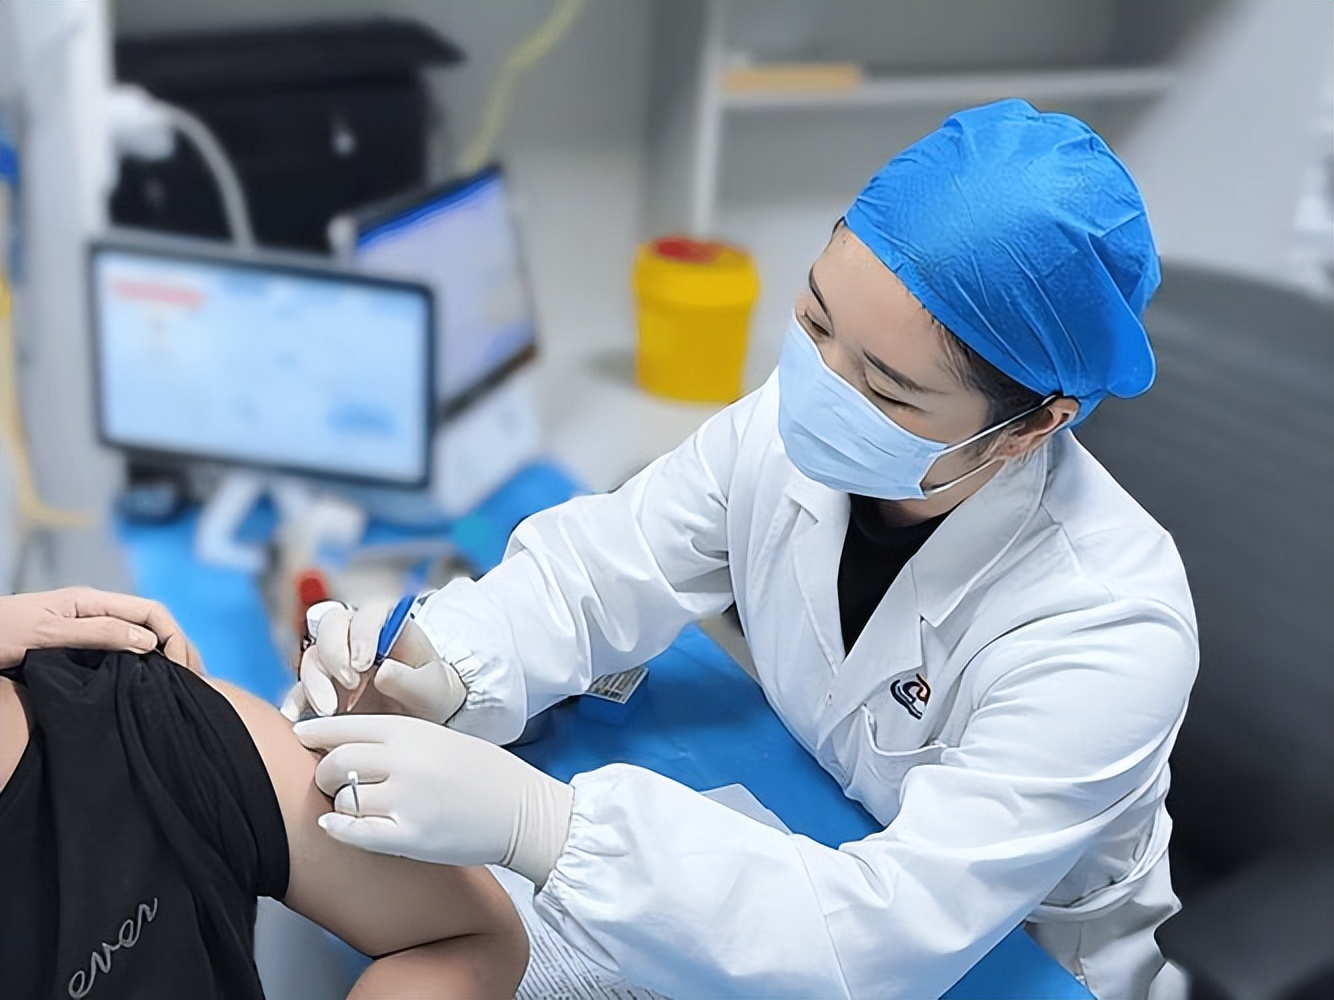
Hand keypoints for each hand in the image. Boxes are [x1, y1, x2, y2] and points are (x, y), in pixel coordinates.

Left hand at [0, 587, 202, 671]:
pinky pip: (122, 648)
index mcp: (92, 601)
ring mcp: (88, 625)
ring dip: (164, 655)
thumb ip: (99, 633)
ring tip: (180, 682)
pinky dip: (143, 662)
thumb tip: (149, 641)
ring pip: (140, 635)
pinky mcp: (79, 642)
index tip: (179, 667)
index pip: (151, 611)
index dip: (173, 637)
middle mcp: (95, 609)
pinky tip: (148, 681)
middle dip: (177, 646)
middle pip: (152, 622)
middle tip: (193, 678)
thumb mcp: (49, 634)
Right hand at [280, 600, 467, 723]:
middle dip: (334, 653)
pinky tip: (293, 715)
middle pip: (331, 626)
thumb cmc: (429, 692)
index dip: (361, 633)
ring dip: (315, 680)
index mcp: (388, 623)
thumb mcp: (431, 688)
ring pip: (312, 655)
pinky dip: (294, 700)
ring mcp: (336, 659)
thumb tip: (383, 672)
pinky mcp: (322, 686)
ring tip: (330, 709)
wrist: (421, 714)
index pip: (369, 613)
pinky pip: (300, 687)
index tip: (363, 663)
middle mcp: (356, 635)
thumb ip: (410, 680)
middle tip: (349, 683)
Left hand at [295, 714, 573, 887]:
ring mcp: (406, 799)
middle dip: (326, 772)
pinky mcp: (409, 837)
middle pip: (335, 762)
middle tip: (334, 780)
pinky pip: (353, 832)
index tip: (299, 735)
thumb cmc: (483, 773)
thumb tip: (343, 744)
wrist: (522, 810)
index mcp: (412, 731)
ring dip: (342, 802)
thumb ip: (395, 740)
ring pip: (343, 798)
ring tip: (358, 805)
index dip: (315, 731)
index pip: (345, 725)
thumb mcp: (440, 739)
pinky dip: (338, 828)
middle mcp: (405, 760)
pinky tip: (335, 825)